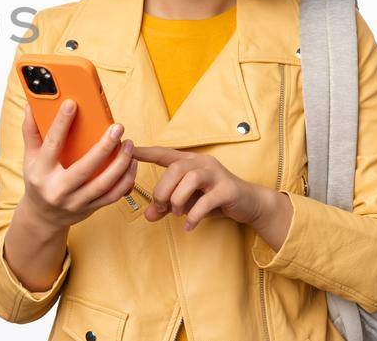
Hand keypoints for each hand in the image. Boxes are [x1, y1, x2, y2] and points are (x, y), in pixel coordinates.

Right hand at [17, 99, 138, 230]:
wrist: (43, 217)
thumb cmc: (38, 181)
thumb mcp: (30, 158)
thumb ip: (31, 132)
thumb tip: (30, 106)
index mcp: (41, 173)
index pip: (51, 145)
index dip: (61, 124)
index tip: (72, 104)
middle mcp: (58, 189)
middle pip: (84, 168)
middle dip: (104, 147)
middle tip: (117, 128)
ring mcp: (75, 202)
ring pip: (103, 183)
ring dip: (120, 163)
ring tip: (129, 144)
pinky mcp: (90, 208)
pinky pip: (113, 195)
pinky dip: (126, 180)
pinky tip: (132, 164)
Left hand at [128, 146, 276, 231]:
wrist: (248, 203)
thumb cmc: (212, 199)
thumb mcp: (186, 202)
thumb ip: (166, 207)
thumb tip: (147, 216)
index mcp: (189, 161)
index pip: (164, 153)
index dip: (146, 152)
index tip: (128, 149)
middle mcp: (202, 163)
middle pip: (174, 170)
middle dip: (162, 191)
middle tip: (161, 207)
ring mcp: (216, 174)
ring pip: (190, 180)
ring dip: (178, 200)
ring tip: (177, 213)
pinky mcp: (227, 189)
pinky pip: (205, 201)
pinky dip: (193, 216)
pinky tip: (188, 226)